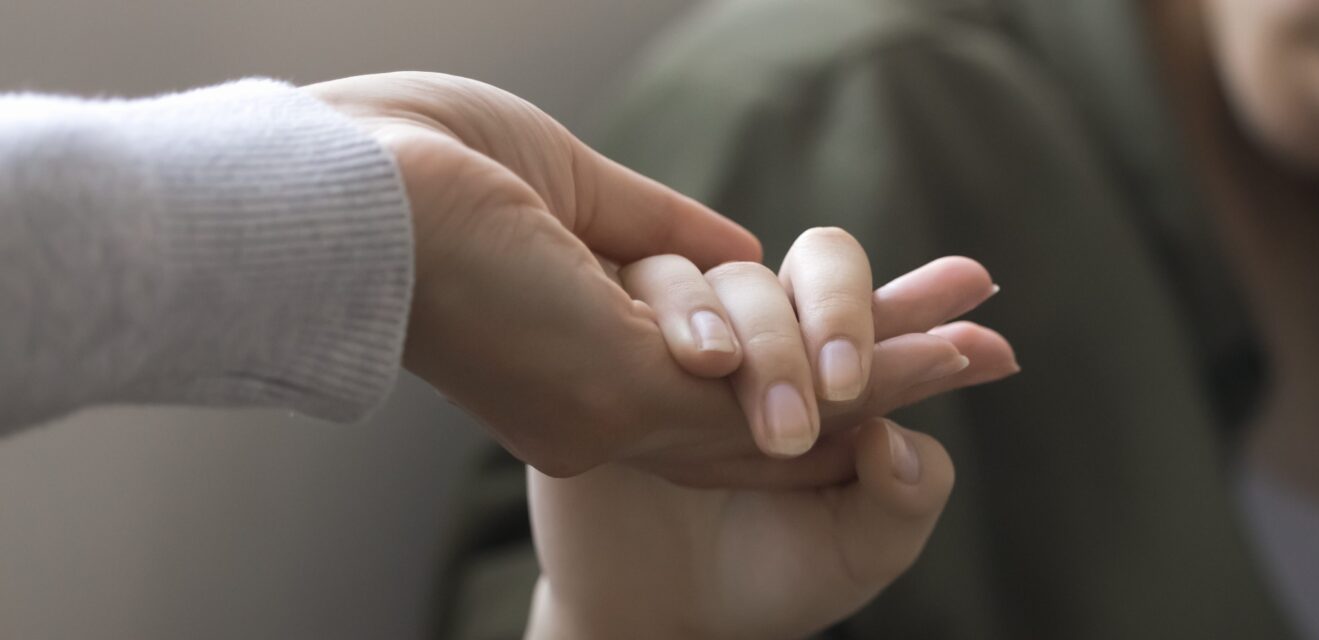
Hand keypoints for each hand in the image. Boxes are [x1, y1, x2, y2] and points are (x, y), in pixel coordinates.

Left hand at [301, 73, 1006, 487]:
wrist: (334, 188)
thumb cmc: (407, 166)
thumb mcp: (569, 193)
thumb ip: (661, 234)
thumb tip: (739, 248)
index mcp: (577, 356)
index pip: (725, 372)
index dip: (814, 350)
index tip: (894, 326)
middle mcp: (600, 402)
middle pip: (773, 404)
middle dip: (882, 374)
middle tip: (981, 353)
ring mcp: (615, 405)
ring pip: (788, 400)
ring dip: (897, 369)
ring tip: (985, 351)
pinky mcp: (628, 387)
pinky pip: (774, 387)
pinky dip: (866, 368)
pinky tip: (928, 358)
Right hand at [528, 247, 1008, 638]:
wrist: (660, 619)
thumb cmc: (773, 578)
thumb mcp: (860, 551)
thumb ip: (905, 497)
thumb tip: (895, 435)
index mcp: (843, 374)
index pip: (889, 313)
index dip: (930, 300)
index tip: (978, 288)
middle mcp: (774, 339)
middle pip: (815, 265)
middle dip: (842, 313)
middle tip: (849, 388)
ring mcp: (692, 337)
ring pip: (729, 279)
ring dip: (764, 336)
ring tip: (780, 418)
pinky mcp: (615, 345)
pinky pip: (637, 294)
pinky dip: (676, 318)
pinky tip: (702, 360)